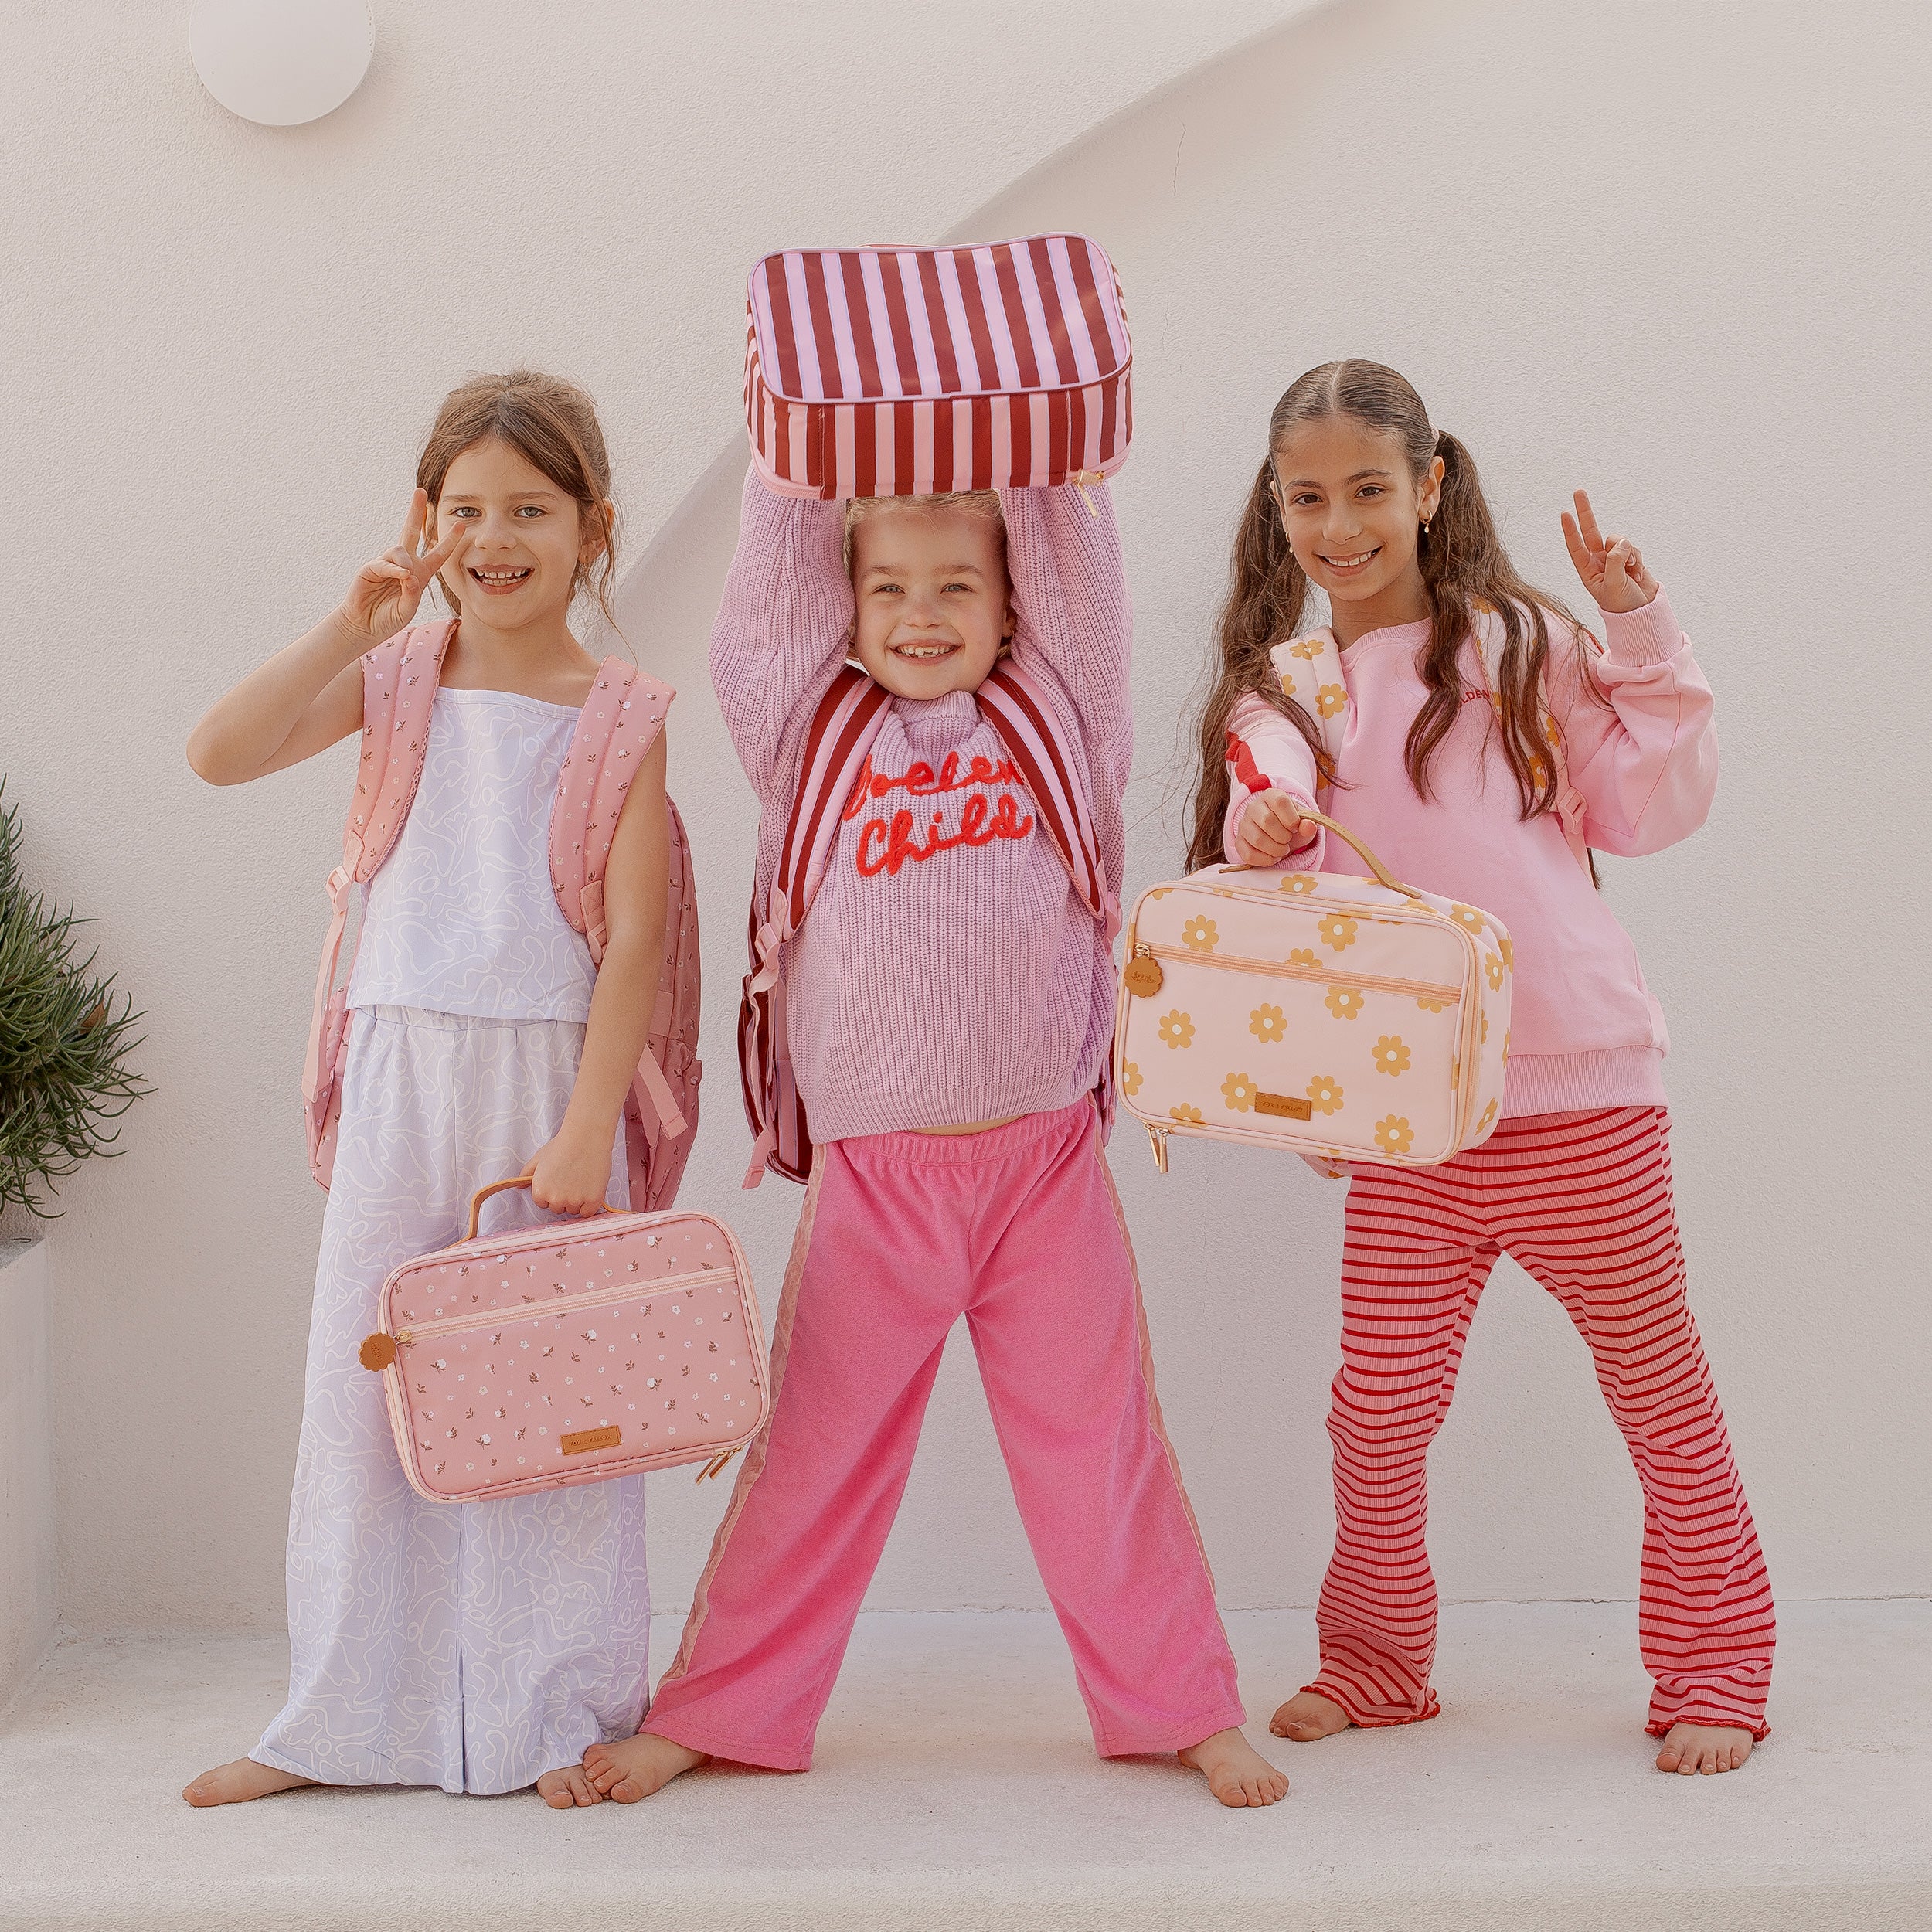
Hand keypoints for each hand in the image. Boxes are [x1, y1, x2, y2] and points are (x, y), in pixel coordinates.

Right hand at [339, 488, 473, 640]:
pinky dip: (394, 569)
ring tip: (406, 575)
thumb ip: (413, 592)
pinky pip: (384, 563)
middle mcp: (404, 564)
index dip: (449, 541)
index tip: (462, 525)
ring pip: (399, 549)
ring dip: (405, 561)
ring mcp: (387, 564)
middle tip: (421, 491)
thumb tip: (410, 573)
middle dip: (417, 512)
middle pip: (412, 532)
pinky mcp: (371, 568)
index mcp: (420, 573)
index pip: (438, 553)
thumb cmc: (388, 618)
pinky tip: (401, 575)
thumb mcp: (408, 608)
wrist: (365, 627)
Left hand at [523, 1123, 613, 1219]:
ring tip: (582, 1181)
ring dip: (577, 1201)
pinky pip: (588, 1212)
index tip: (559, 1181)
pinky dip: (590, 1205)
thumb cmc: (562, 1145)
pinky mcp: (592, 1200)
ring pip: (574, 1210)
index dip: (551, 1192)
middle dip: (563, 1197)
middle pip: (558, 1208)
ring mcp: (574, 1201)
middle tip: (572, 1179)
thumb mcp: (538, 1158)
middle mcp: (555, 1199)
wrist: (585, 1137)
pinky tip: (591, 1190)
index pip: (543, 1203)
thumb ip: (527, 1173)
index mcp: (540, 1191)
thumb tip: (519, 1187)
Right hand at [1236, 788, 1311, 865]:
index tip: (1294, 828)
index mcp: (1271, 796)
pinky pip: (1249, 854)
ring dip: (1276, 850)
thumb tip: (1309, 826)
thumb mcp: (1303, 823)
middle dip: (1283, 836)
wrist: (1277, 836)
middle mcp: (1253, 807)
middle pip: (1267, 821)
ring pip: (1257, 839)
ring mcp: (1243, 824)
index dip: (1291, 819)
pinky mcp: (1239, 841)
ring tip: (1282, 849)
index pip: (1279, 802)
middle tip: (1288, 840)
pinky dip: (1266, 860)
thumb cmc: (1290, 826)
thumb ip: (1308, 824)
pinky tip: (1273, 857)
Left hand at [1561, 489, 1657, 613]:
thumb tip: (1620, 542)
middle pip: (1591, 531)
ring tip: (1631, 571)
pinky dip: (1638, 558)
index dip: (1571, 530)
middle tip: (1578, 491)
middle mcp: (1599, 561)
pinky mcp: (1630, 557)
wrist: (1642, 611)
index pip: (1576, 546)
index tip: (1564, 513)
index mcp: (1587, 570)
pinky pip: (1633, 548)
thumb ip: (1616, 562)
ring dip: (1627, 553)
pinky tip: (1638, 573)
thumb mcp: (1614, 585)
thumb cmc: (1622, 604)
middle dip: (1586, 511)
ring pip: (1618, 540)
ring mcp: (1614, 557)